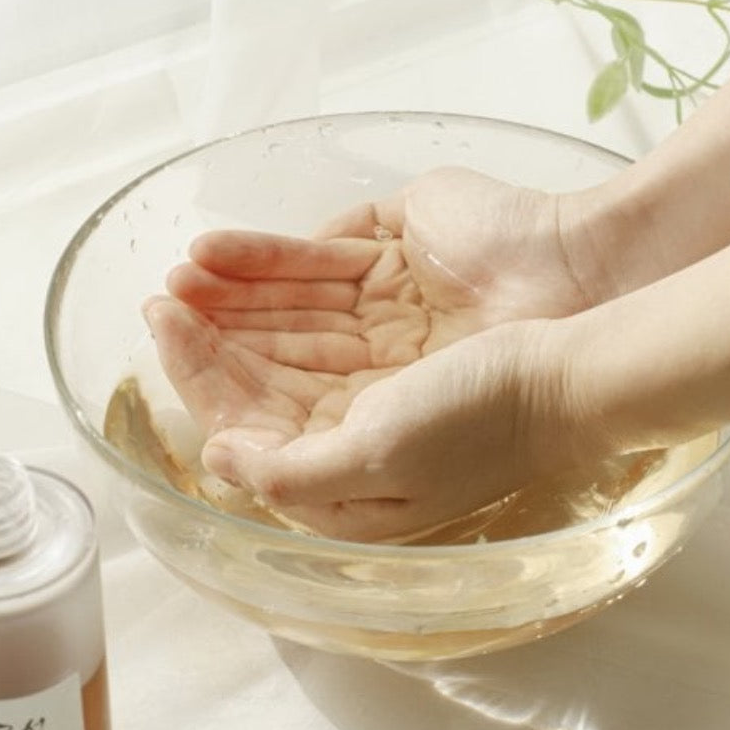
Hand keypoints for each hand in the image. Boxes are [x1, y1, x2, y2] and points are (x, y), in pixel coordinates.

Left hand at [144, 167, 592, 539]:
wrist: (570, 360)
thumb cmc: (475, 423)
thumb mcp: (375, 469)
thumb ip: (289, 477)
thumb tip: (218, 458)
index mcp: (343, 467)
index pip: (253, 426)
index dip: (204, 383)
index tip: (165, 337)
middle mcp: (350, 413)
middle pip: (261, 375)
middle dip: (207, 341)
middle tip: (159, 304)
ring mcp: (375, 352)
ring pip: (283, 326)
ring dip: (231, 301)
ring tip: (182, 275)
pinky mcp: (397, 294)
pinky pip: (320, 278)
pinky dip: (271, 264)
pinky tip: (226, 253)